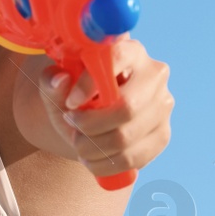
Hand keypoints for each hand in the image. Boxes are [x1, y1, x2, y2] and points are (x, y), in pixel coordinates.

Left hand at [36, 39, 171, 181]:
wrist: (92, 122)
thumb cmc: (75, 98)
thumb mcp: (57, 88)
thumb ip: (51, 81)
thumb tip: (59, 79)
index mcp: (129, 51)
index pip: (117, 59)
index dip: (91, 83)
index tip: (70, 103)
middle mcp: (154, 74)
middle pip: (127, 107)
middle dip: (91, 124)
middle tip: (72, 125)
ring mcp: (163, 106)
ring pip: (126, 136)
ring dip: (93, 147)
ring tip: (78, 144)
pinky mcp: (163, 135)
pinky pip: (133, 157)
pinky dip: (105, 164)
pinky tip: (91, 159)